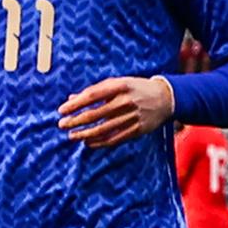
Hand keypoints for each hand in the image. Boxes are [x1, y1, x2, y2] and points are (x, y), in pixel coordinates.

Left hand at [55, 74, 175, 147]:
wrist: (165, 98)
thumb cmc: (135, 88)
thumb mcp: (117, 83)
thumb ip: (95, 91)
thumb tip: (71, 99)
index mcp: (120, 86)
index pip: (92, 95)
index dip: (75, 104)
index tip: (61, 110)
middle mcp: (126, 101)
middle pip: (95, 114)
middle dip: (75, 121)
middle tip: (62, 125)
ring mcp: (133, 117)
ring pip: (103, 129)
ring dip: (84, 134)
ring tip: (72, 136)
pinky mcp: (138, 130)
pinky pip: (115, 139)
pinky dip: (99, 142)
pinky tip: (88, 143)